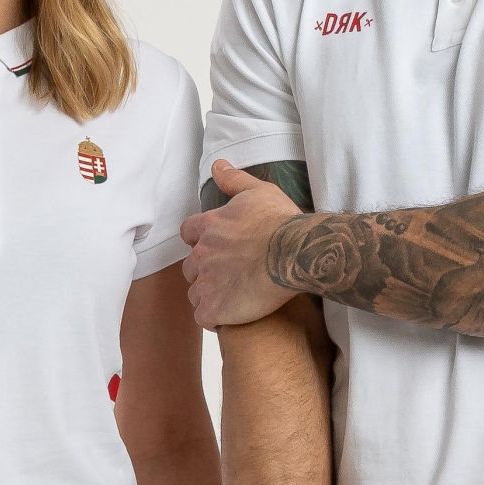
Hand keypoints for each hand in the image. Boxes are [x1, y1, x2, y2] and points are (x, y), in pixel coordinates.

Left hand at [180, 161, 303, 330]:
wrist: (295, 254)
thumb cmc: (281, 222)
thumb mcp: (260, 191)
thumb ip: (235, 180)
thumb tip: (217, 166)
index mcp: (209, 226)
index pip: (188, 233)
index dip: (199, 241)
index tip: (215, 247)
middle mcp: (202, 254)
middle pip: (190, 267)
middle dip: (204, 271)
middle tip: (229, 276)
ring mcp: (206, 282)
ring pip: (195, 293)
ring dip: (209, 296)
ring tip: (232, 298)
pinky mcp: (214, 308)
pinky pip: (204, 318)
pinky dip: (214, 318)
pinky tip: (231, 316)